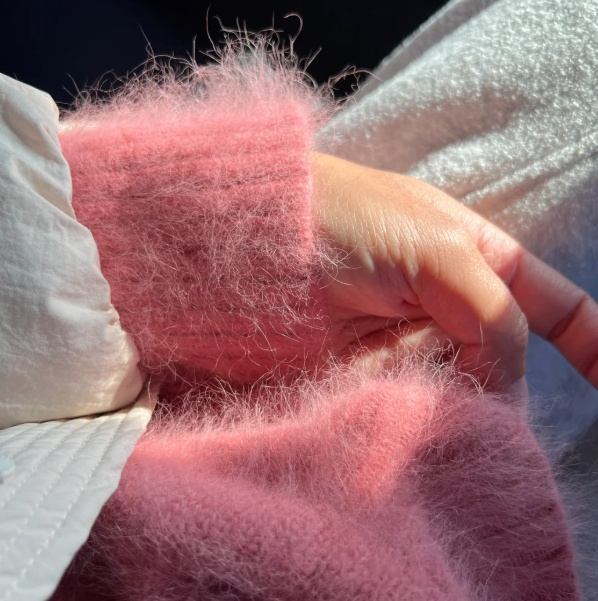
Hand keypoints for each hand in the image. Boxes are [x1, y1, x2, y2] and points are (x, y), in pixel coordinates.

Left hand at [312, 152, 597, 390]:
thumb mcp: (439, 246)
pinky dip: (412, 410)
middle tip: (470, 388)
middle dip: (499, 385)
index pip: (558, 309)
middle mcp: (457, 309)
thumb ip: (492, 311)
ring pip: (461, 392)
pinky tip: (386, 388)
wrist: (265, 241)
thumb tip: (508, 382)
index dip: (595, 347)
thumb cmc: (352, 219)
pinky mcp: (376, 373)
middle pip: (507, 365)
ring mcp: (416, 344)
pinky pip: (413, 404)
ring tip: (402, 371)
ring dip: (452, 400)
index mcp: (485, 264)